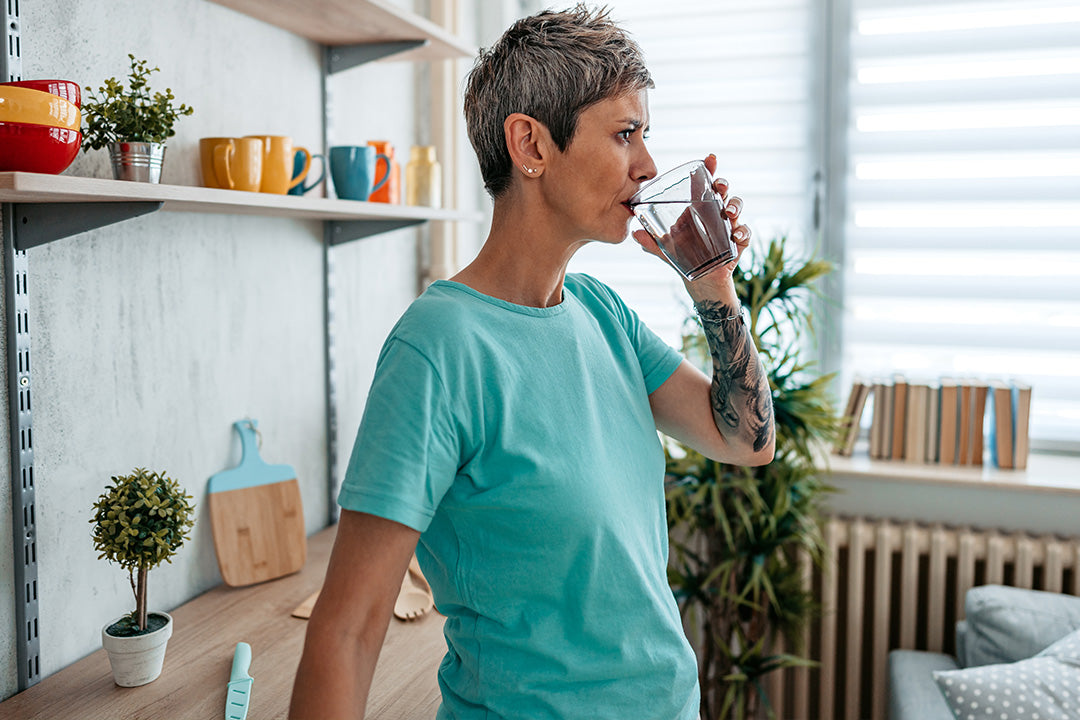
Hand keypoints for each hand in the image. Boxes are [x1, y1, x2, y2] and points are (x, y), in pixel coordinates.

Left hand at [631, 153, 751, 282]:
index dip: (708, 170)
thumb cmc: (683, 257)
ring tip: (728, 213)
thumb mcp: (665, 249)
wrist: (700, 280)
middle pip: (723, 192)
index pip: (704, 184)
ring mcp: (728, 226)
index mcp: (697, 208)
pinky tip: (736, 236)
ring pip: (736, 208)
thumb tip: (634, 233)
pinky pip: (745, 234)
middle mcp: (714, 213)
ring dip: (735, 206)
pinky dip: (743, 233)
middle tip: (720, 186)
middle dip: (723, 185)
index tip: (710, 158)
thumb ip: (651, 242)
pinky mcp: (737, 242)